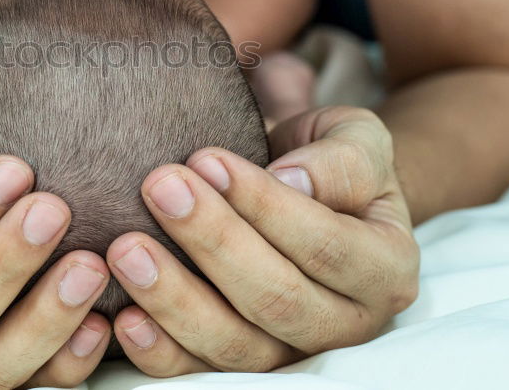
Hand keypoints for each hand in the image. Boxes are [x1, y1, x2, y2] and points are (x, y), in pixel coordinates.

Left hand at [105, 106, 419, 374]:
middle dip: (212, 241)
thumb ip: (341, 161)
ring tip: (125, 249)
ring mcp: (292, 352)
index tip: (206, 159)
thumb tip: (292, 181)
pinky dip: (160, 351)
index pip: (324, 244)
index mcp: (385, 268)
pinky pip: (200, 371)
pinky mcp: (243, 366)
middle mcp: (346, 323)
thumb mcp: (356, 141)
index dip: (263, 205)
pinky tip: (123, 318)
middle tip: (159, 187)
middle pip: (276, 298)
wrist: (309, 195)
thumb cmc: (329, 164)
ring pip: (236, 346)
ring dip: (174, 299)